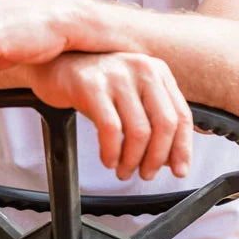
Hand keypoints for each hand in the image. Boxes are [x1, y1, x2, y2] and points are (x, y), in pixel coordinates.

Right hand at [28, 52, 192, 180]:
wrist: (56, 64)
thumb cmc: (97, 85)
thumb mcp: (132, 93)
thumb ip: (153, 117)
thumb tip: (172, 158)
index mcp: (157, 71)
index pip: (181, 115)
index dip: (182, 148)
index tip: (178, 170)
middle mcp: (141, 68)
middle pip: (164, 124)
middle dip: (157, 158)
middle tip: (145, 174)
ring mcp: (116, 75)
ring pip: (139, 131)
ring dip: (132, 160)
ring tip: (123, 170)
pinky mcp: (92, 85)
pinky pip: (111, 130)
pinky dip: (112, 152)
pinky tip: (108, 159)